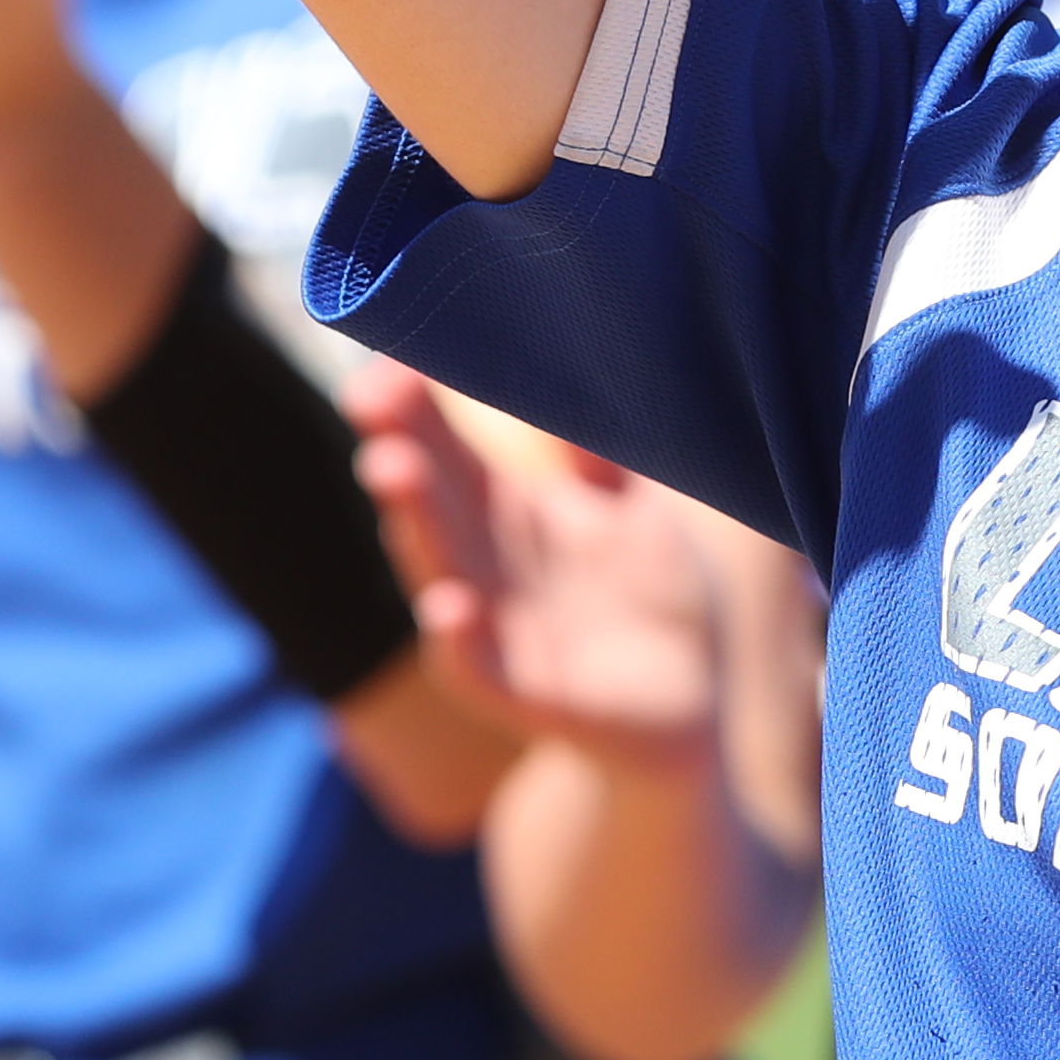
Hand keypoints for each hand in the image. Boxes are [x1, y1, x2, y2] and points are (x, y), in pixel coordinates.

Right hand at [347, 362, 722, 796]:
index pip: (452, 451)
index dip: (418, 407)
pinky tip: (448, 607)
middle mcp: (491, 565)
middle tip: (370, 396)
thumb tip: (586, 373)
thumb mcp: (640, 511)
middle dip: (402, 448)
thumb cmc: (652, 594)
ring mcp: (501, 629)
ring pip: (442, 569)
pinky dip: (460, 642)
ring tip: (389, 468)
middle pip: (435, 500)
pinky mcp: (528, 693)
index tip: (388, 358)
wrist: (689, 702)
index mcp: (513, 515)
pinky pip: (480, 668)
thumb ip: (610, 455)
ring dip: (413, 523)